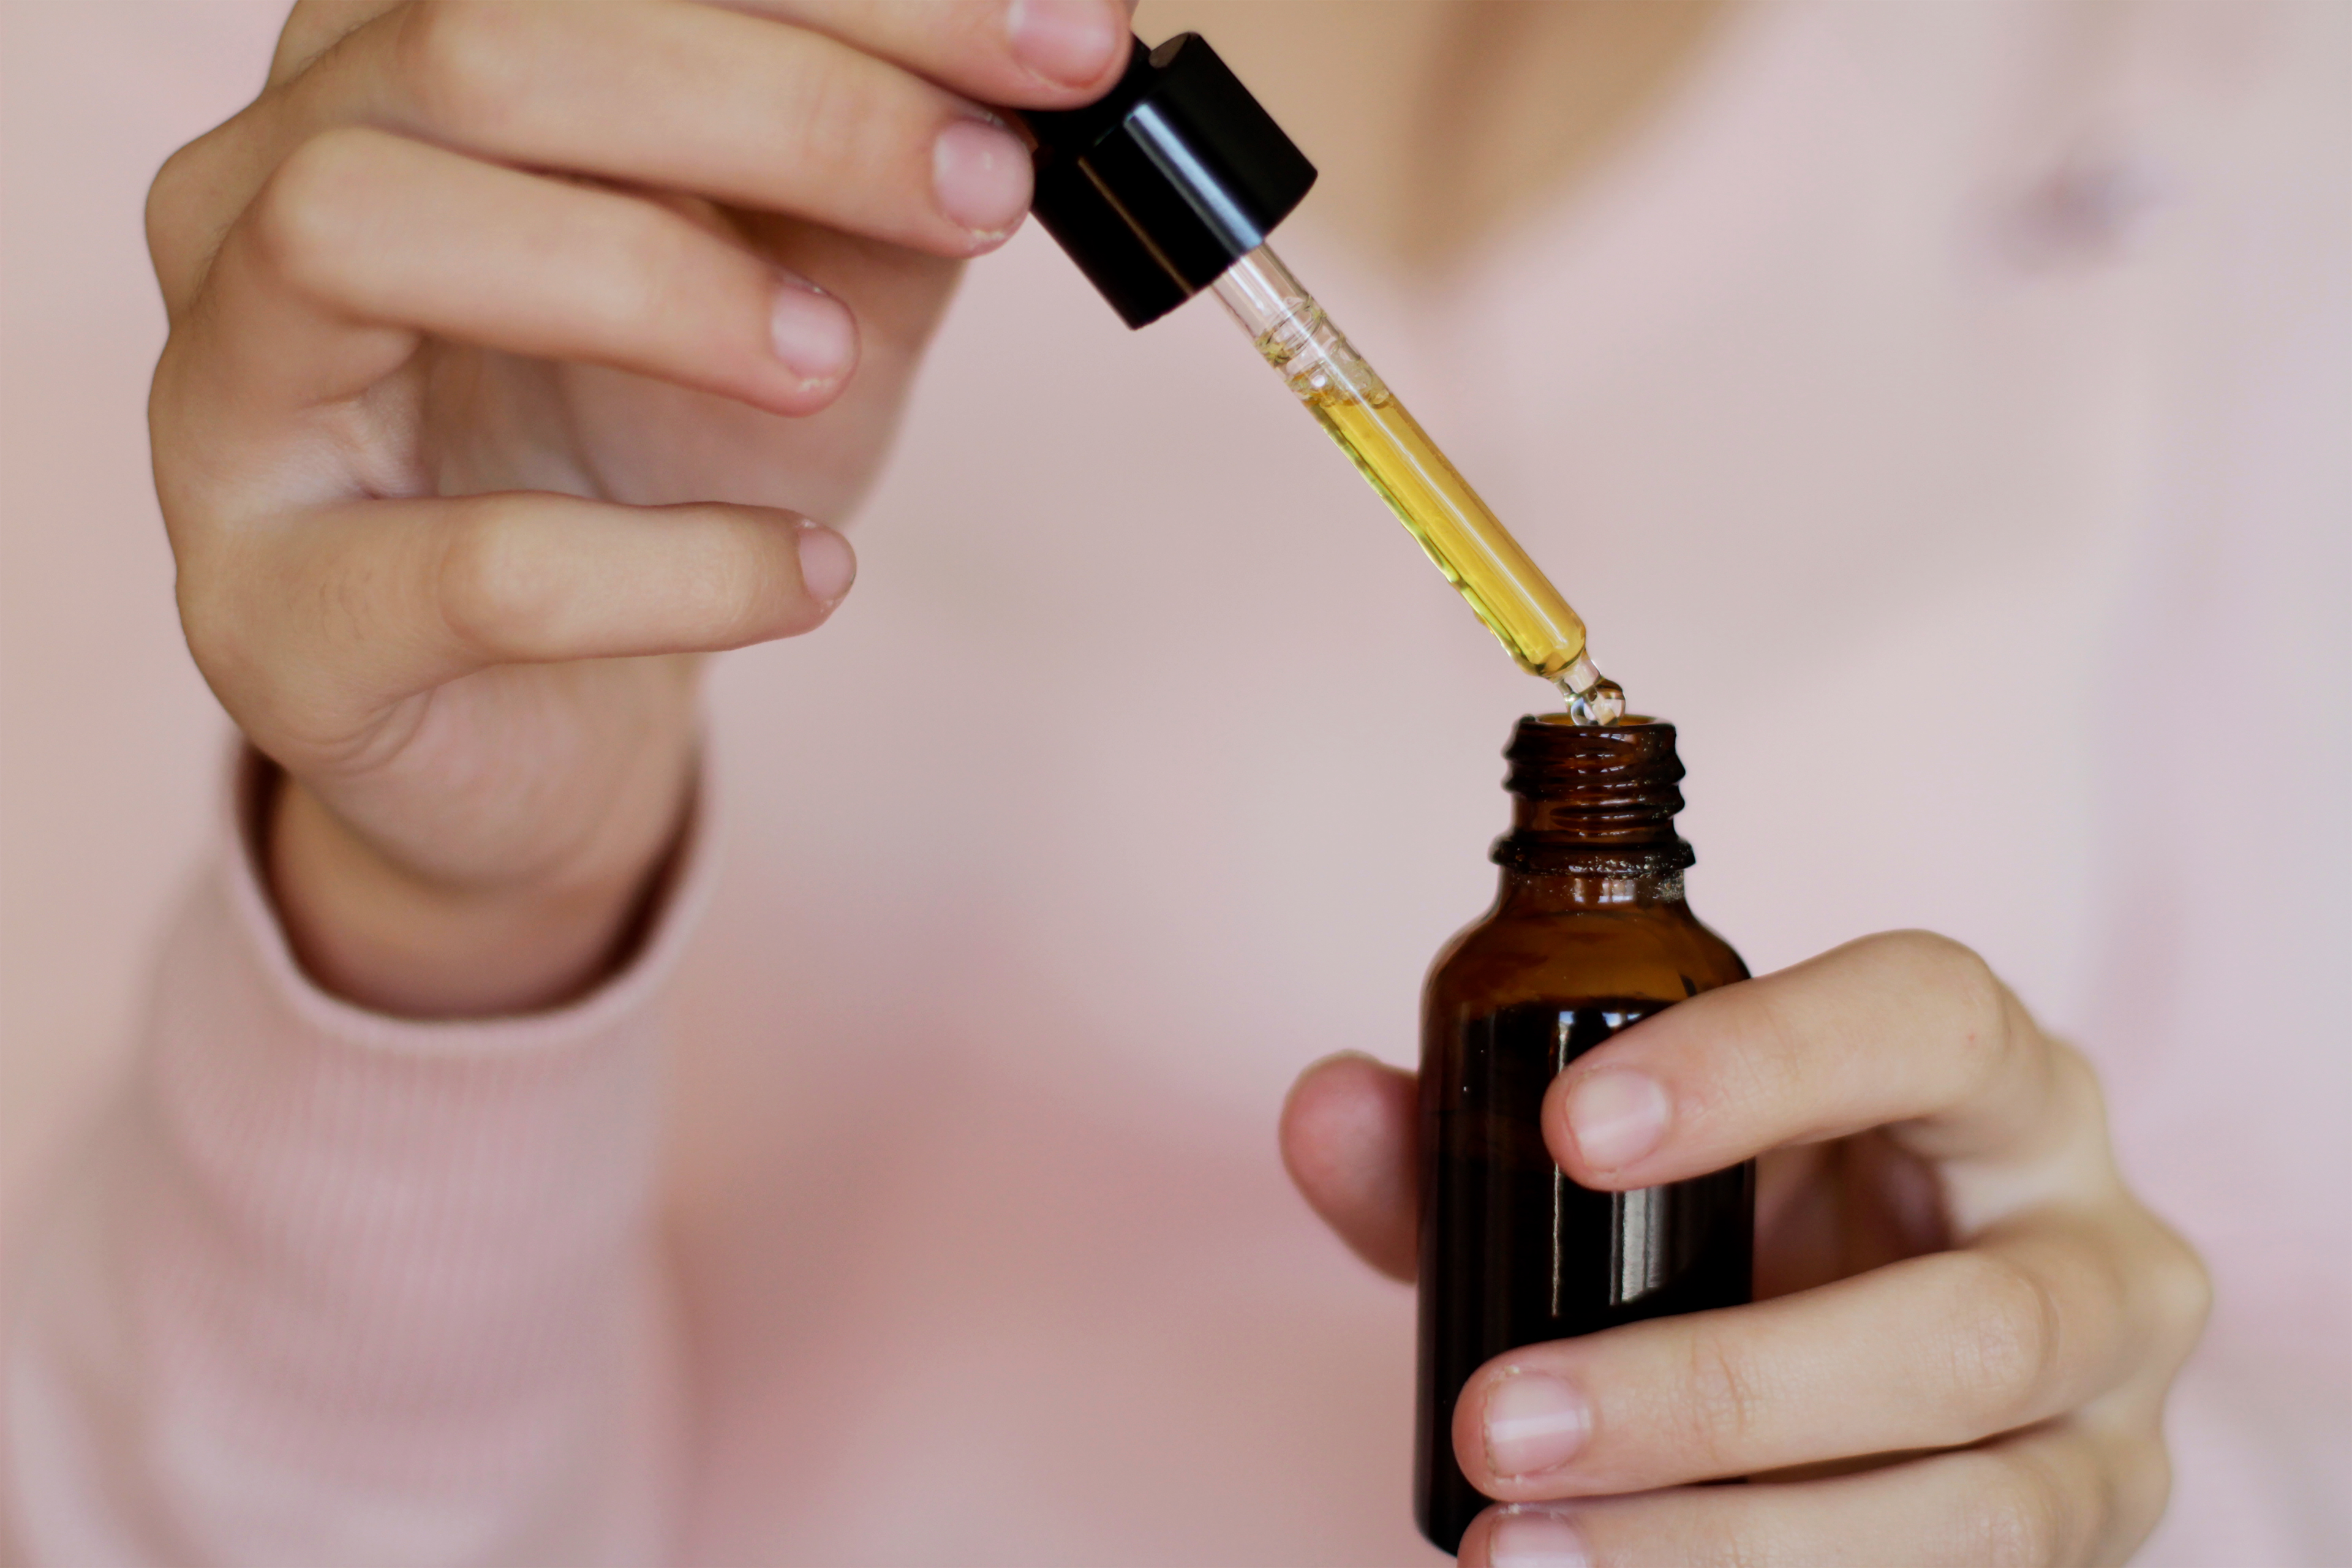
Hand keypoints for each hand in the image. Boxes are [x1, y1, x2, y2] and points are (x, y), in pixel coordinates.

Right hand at [148, 0, 1132, 1014]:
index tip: (1065, 48)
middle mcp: (264, 186)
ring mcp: (229, 402)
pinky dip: (674, 566)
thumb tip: (1040, 66)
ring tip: (830, 364)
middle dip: (781, 102)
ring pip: (365, 228)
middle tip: (986, 189)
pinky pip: (463, 565)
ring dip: (649, 279)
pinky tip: (810, 575)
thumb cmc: (656, 459)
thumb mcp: (803, 286)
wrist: (549, 711)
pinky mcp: (274, 616)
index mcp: (396, 65)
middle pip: (476, 47)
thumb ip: (879, 175)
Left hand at [1282, 931, 2208, 1565]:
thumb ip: (1471, 1137)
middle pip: (1962, 1326)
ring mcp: (2109, 1423)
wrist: (1892, 1348)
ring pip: (1971, 1510)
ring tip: (1519, 1550)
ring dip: (1727, 1548)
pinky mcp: (2086, 1545)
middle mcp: (2095, 1245)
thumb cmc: (1759, 1214)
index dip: (1759, 1065)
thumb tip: (1327, 1112)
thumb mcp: (1637, 1158)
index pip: (1925, 1020)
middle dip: (1711, 1389)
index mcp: (1994, 1081)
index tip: (1568, 1135)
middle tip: (1495, 1419)